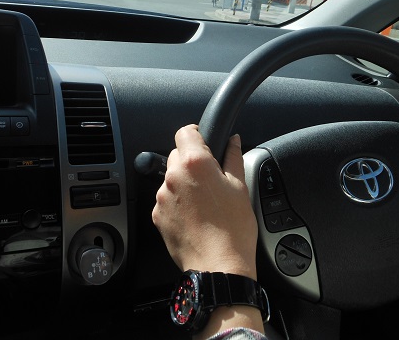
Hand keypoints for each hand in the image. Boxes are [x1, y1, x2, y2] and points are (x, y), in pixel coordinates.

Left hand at [152, 125, 263, 337]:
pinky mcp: (157, 214)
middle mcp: (174, 176)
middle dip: (191, 161)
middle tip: (210, 177)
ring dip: (184, 182)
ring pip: (171, 178)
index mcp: (195, 163)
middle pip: (176, 155)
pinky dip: (177, 202)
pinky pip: (166, 199)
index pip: (185, 132)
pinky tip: (195, 215)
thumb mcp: (240, 187)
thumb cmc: (233, 229)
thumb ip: (233, 157)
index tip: (203, 140)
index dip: (195, 134)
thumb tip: (233, 140)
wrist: (218, 266)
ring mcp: (163, 196)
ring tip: (204, 201)